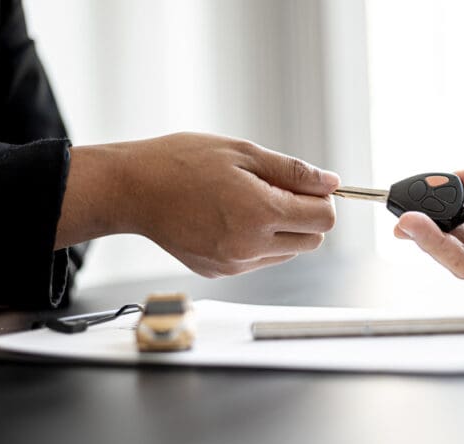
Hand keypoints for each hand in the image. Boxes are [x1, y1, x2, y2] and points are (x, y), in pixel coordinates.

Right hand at [58, 132, 338, 276]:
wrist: (132, 190)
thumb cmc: (181, 162)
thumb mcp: (243, 152)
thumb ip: (293, 171)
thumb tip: (331, 182)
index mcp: (259, 213)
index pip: (324, 219)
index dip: (323, 199)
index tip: (309, 186)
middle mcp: (250, 246)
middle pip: (313, 241)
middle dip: (306, 215)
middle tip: (278, 189)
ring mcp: (234, 264)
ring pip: (288, 253)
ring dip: (283, 229)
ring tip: (248, 201)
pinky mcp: (220, 271)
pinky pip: (259, 260)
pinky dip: (258, 241)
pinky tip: (231, 217)